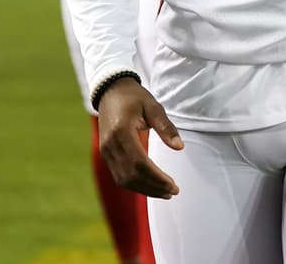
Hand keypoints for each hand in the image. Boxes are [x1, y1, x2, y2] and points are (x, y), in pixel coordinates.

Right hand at [96, 78, 184, 198]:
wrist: (110, 91)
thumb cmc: (135, 98)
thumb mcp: (153, 107)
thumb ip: (166, 127)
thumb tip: (180, 147)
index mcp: (121, 132)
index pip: (140, 163)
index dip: (156, 178)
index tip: (173, 185)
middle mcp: (110, 145)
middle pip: (132, 175)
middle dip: (153, 187)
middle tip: (173, 192)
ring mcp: (106, 152)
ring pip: (124, 180)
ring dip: (144, 190)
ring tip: (165, 193)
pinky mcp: (106, 155)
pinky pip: (119, 176)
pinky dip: (135, 184)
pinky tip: (150, 187)